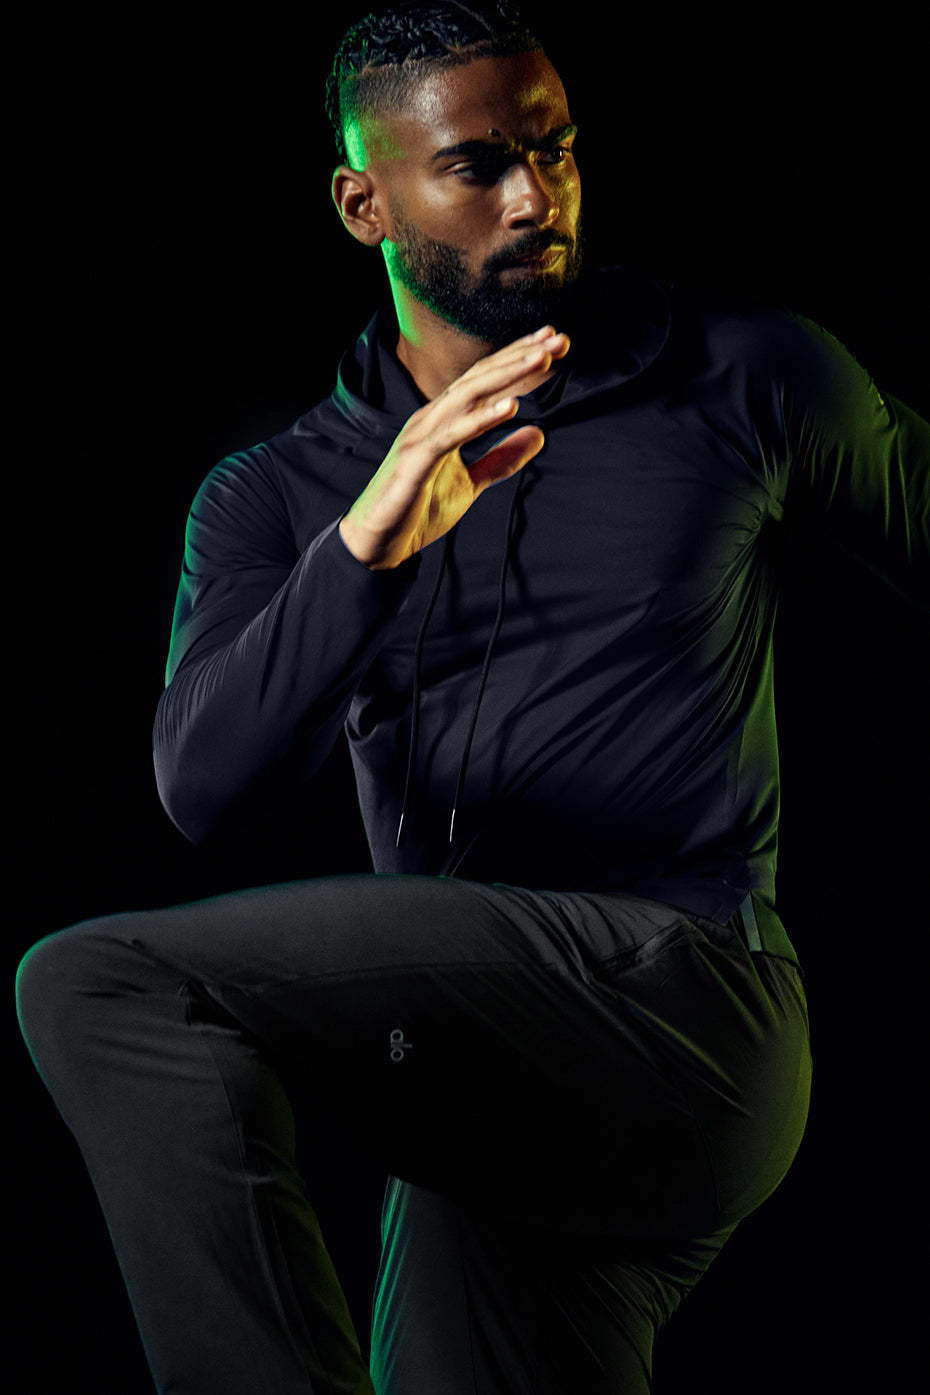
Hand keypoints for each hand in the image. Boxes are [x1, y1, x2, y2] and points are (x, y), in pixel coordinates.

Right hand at [338, 326, 569, 568]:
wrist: (379, 542)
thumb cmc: (419, 509)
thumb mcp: (472, 481)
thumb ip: (503, 457)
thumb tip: (539, 434)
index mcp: (445, 419)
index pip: (487, 380)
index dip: (520, 359)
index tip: (555, 344)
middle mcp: (433, 417)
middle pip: (481, 376)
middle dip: (520, 355)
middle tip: (558, 339)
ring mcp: (423, 435)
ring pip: (468, 395)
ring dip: (507, 375)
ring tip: (541, 360)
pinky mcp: (417, 460)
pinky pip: (453, 434)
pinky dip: (481, 418)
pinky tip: (510, 407)